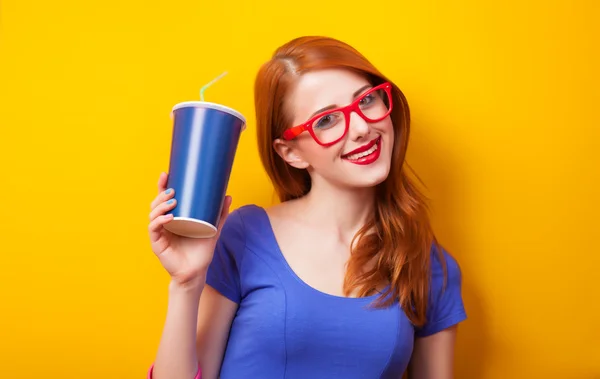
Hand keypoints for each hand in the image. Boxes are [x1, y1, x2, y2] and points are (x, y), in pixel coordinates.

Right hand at [148, 172, 232, 286]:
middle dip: (161, 194)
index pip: (164, 199)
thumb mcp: (213, 229)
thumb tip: (228, 196)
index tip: (166, 173)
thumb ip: (220, 214)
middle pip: (156, 204)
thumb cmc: (201, 251)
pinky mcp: (157, 243)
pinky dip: (160, 221)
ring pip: (153, 214)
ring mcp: (160, 233)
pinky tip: (170, 217)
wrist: (196, 272)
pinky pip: (154, 228)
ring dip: (161, 205)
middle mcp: (164, 223)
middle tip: (173, 190)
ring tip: (173, 201)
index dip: (162, 186)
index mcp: (174, 217)